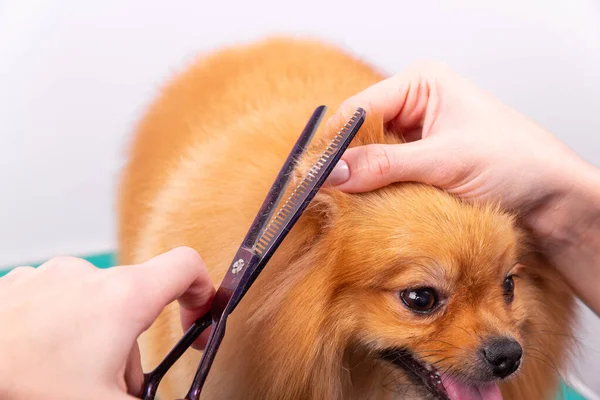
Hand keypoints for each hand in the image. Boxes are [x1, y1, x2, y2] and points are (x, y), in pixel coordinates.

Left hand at [0, 247, 214, 399]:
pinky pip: (62, 301)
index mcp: (123, 296)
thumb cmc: (29, 386)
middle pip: (138, 302)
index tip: (198, 321)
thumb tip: (151, 395)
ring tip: (70, 379)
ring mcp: (52, 276)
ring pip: (99, 305)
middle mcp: (90, 276)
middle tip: (114, 387)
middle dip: (135, 347)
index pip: (187, 266)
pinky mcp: (22, 285)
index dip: (204, 292)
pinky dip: (65, 329)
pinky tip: (43, 360)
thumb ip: (149, 398)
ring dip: (99, 342)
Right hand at [325, 61, 599, 313]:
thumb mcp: (445, 161)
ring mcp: (414, 133)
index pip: (360, 108)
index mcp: (421, 83)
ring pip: (368, 154)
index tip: (316, 175)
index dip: (335, 142)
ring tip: (345, 203)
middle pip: (359, 131)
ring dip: (359, 178)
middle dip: (346, 162)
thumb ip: (385, 165)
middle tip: (325, 193)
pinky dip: (374, 189)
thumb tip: (332, 173)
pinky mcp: (417, 160)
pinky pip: (382, 171)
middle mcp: (413, 103)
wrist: (549, 197)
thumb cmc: (515, 162)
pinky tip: (367, 205)